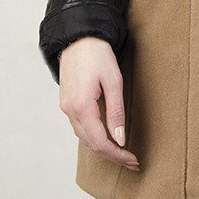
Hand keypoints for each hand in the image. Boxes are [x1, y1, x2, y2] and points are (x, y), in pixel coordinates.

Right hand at [58, 37, 139, 171]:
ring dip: (102, 147)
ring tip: (122, 153)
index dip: (117, 155)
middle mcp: (70, 110)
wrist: (78, 37)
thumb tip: (120, 139)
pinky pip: (80, 126)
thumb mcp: (113, 81)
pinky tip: (106, 137)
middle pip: (91, 144)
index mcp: (81, 107)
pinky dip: (94, 136)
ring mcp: (65, 107)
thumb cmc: (97, 55)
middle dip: (112, 155)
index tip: (133, 160)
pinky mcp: (66, 102)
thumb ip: (116, 111)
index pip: (100, 142)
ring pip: (84, 137)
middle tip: (132, 162)